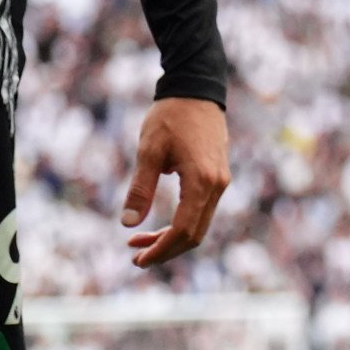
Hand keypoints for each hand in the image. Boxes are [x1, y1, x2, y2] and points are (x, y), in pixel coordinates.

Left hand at [123, 97, 231, 268]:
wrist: (196, 89)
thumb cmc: (171, 117)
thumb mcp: (149, 151)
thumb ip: (140, 189)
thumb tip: (128, 224)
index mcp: (201, 181)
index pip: (183, 229)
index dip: (161, 250)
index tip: (138, 259)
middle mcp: (217, 185)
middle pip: (194, 233)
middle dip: (166, 250)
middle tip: (136, 258)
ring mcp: (220, 181)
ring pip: (199, 224)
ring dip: (172, 238)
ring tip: (140, 242)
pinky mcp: (217, 176)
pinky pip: (201, 210)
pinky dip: (181, 223)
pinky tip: (159, 224)